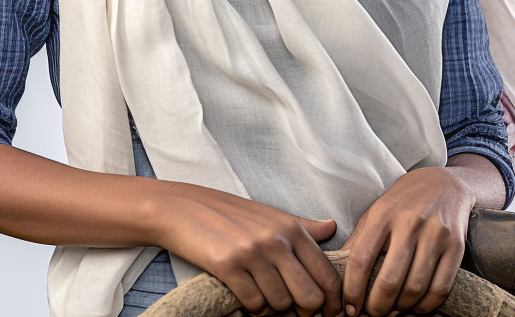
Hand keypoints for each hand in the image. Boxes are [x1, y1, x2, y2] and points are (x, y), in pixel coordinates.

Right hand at [155, 181, 342, 316]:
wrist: (182, 208)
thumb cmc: (229, 213)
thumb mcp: (269, 214)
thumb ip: (303, 226)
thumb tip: (332, 227)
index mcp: (291, 227)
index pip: (327, 275)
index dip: (331, 302)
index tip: (326, 313)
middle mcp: (275, 239)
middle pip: (310, 297)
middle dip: (303, 312)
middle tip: (291, 311)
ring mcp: (252, 253)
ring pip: (280, 305)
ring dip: (272, 310)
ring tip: (261, 297)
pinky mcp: (228, 266)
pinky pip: (254, 304)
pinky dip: (252, 308)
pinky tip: (245, 296)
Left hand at [340, 167, 473, 316]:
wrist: (444, 184)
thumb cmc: (403, 202)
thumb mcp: (376, 212)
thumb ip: (359, 241)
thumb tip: (338, 272)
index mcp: (383, 213)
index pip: (361, 259)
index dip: (352, 289)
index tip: (350, 307)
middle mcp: (409, 222)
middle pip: (389, 279)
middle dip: (378, 306)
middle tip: (373, 313)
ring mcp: (435, 234)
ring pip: (415, 288)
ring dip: (401, 308)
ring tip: (393, 310)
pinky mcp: (456, 246)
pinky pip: (440, 288)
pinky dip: (426, 306)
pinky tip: (416, 306)